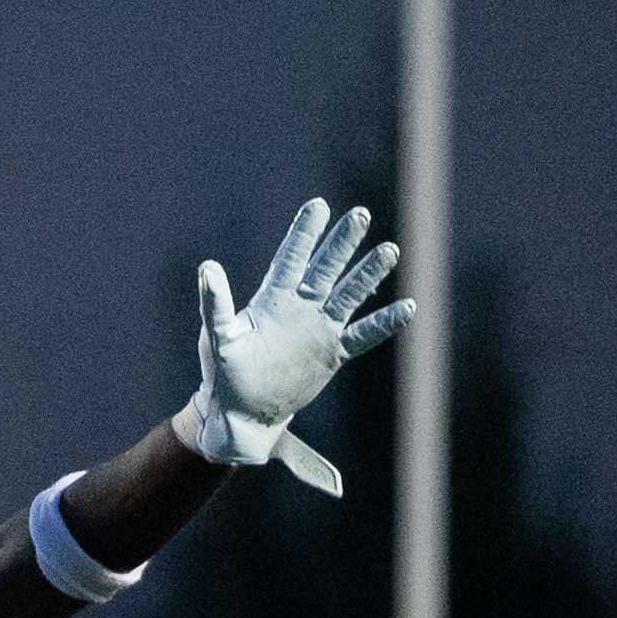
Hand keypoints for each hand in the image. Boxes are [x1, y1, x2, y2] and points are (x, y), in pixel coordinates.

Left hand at [175, 201, 410, 496]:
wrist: (243, 412)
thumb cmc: (225, 372)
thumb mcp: (218, 337)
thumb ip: (214, 303)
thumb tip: (207, 267)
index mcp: (271, 299)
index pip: (291, 259)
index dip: (304, 233)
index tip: (318, 205)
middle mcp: (300, 307)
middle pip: (325, 269)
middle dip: (342, 243)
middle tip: (360, 214)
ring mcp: (319, 328)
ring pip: (349, 295)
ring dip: (368, 275)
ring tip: (389, 251)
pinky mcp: (332, 352)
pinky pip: (364, 335)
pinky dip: (384, 323)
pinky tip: (409, 306)